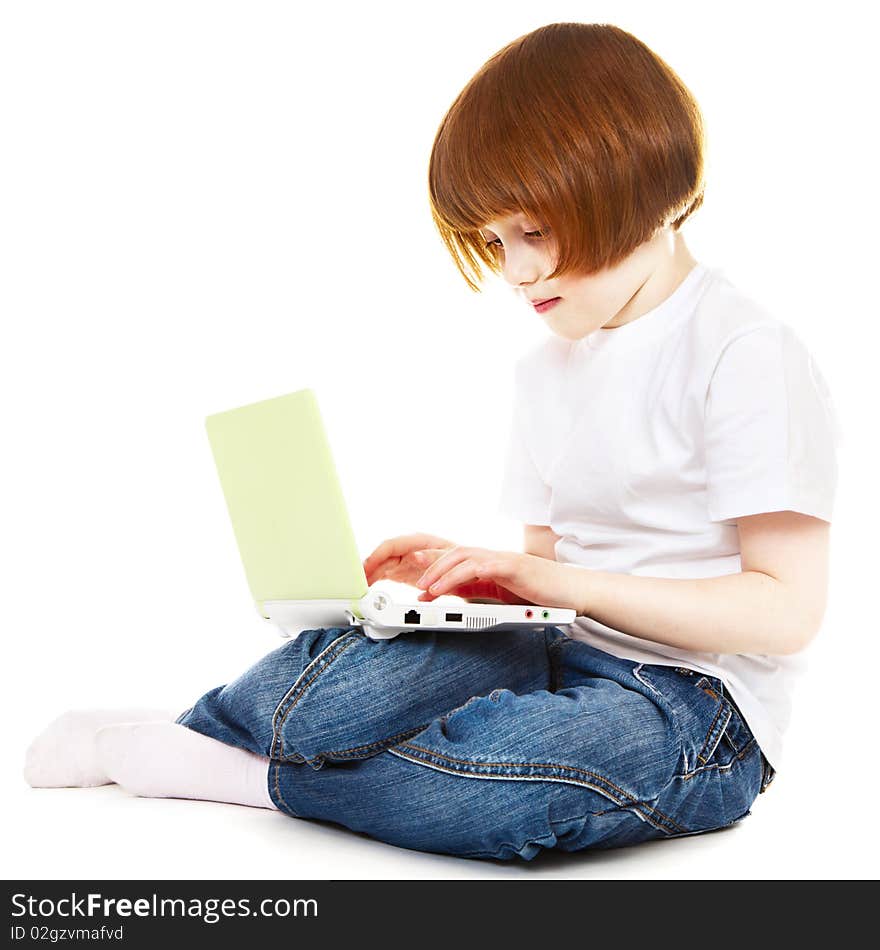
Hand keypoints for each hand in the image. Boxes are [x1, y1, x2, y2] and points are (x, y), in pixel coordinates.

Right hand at [363, 532, 457, 587]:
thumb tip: (414, 556)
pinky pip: (385, 573)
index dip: (375, 556)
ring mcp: (404, 560)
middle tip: (355, 581)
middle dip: (367, 567)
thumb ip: (432, 558)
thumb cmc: (459, 561)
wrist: (467, 572)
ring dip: (369, 575)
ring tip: (358, 587)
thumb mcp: (450, 560)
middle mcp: (408, 549)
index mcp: (418, 541)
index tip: (364, 568)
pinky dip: (375, 580)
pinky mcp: (403, 571)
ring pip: (381, 565)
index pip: (390, 546)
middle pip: (382, 556)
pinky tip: (368, 587)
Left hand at [414, 545, 582, 609]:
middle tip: (417, 585)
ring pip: (465, 558)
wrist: (575, 592)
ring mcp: (505, 560)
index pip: (458, 561)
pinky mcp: (515, 567)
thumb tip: (457, 599)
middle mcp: (496, 558)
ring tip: (429, 589)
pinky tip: (451, 586)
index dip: (437, 569)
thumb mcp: (505, 596)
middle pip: (456, 553)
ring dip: (443, 573)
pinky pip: (485, 567)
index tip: (419, 585)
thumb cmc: (544, 596)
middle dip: (433, 567)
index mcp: (492, 565)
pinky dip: (466, 574)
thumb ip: (482, 592)